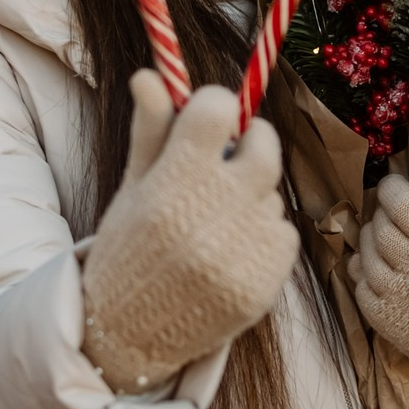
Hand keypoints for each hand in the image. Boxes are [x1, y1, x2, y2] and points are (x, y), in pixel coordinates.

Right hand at [81, 71, 298, 393]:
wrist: (125, 335)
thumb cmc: (127, 250)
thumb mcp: (132, 188)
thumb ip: (150, 131)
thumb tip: (151, 73)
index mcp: (170, 186)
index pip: (218, 111)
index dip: (217, 104)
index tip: (210, 116)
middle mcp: (208, 218)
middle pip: (265, 149)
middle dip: (254, 143)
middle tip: (234, 156)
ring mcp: (240, 255)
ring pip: (272, 195)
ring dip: (252, 198)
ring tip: (215, 222)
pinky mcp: (263, 286)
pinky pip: (283, 235)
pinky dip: (263, 236)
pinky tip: (230, 252)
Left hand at [349, 174, 408, 383]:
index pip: (400, 203)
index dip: (392, 189)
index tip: (394, 187)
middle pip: (379, 231)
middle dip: (381, 216)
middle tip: (390, 214)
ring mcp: (407, 304)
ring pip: (365, 260)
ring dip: (369, 245)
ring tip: (382, 239)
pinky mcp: (397, 330)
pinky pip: (363, 293)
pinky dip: (365, 277)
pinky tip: (379, 269)